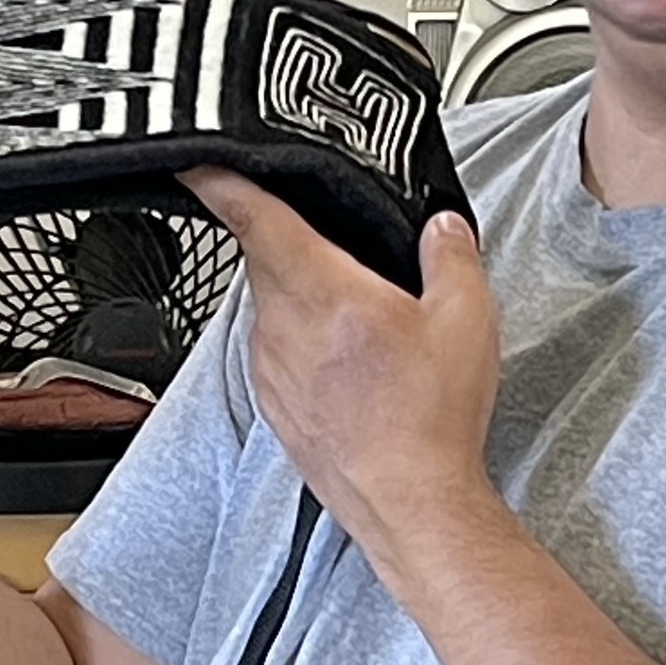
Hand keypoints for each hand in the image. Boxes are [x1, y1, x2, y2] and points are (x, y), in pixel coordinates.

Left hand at [180, 168, 503, 570]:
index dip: (220, 181)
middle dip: (288, 240)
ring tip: (357, 314)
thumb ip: (451, 255)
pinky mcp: (274, 405)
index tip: (199, 160)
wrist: (410, 504)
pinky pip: (276, 351)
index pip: (254, 218)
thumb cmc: (430, 420)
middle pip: (264, 258)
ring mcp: (270, 369)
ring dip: (301, 297)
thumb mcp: (467, 318)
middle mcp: (282, 326)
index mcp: (323, 290)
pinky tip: (348, 363)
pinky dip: (303, 343)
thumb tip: (441, 227)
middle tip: (332, 240)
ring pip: (271, 307)